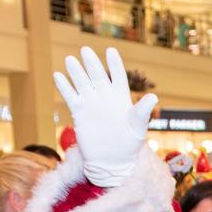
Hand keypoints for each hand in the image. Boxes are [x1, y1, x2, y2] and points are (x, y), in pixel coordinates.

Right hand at [53, 47, 157, 187]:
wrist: (112, 161)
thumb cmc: (129, 145)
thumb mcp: (138, 127)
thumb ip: (143, 110)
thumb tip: (154, 97)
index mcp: (121, 98)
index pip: (118, 76)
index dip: (114, 64)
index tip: (110, 50)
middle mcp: (105, 97)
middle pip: (98, 76)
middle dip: (92, 64)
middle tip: (85, 50)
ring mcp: (91, 103)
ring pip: (82, 83)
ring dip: (76, 72)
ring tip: (70, 59)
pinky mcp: (79, 112)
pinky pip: (70, 96)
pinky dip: (64, 86)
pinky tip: (58, 76)